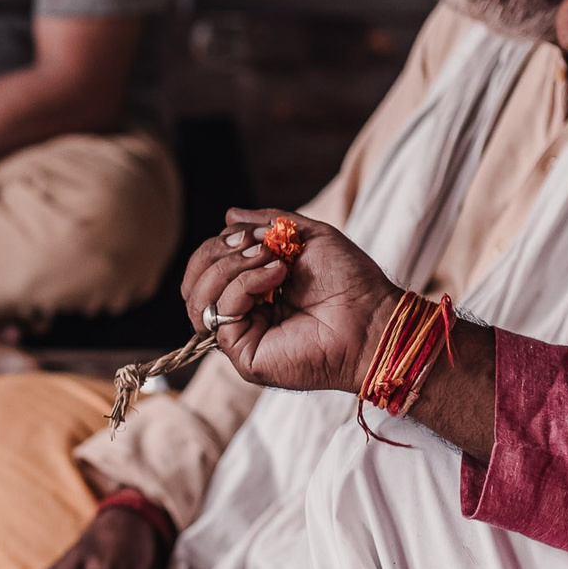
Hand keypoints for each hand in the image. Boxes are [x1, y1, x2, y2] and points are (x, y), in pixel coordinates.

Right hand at [182, 209, 400, 394]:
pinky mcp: (243, 353)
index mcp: (252, 288)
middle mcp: (241, 313)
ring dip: (230, 266)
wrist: (373, 318)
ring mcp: (240, 334)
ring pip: (198, 296)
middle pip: (194, 280)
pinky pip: (223, 310)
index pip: (206, 265)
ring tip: (271, 260)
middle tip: (257, 243)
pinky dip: (246, 283)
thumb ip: (268, 222)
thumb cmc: (350, 281)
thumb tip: (229, 214)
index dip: (220, 244)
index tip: (256, 233)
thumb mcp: (306, 236)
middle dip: (218, 252)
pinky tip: (277, 275)